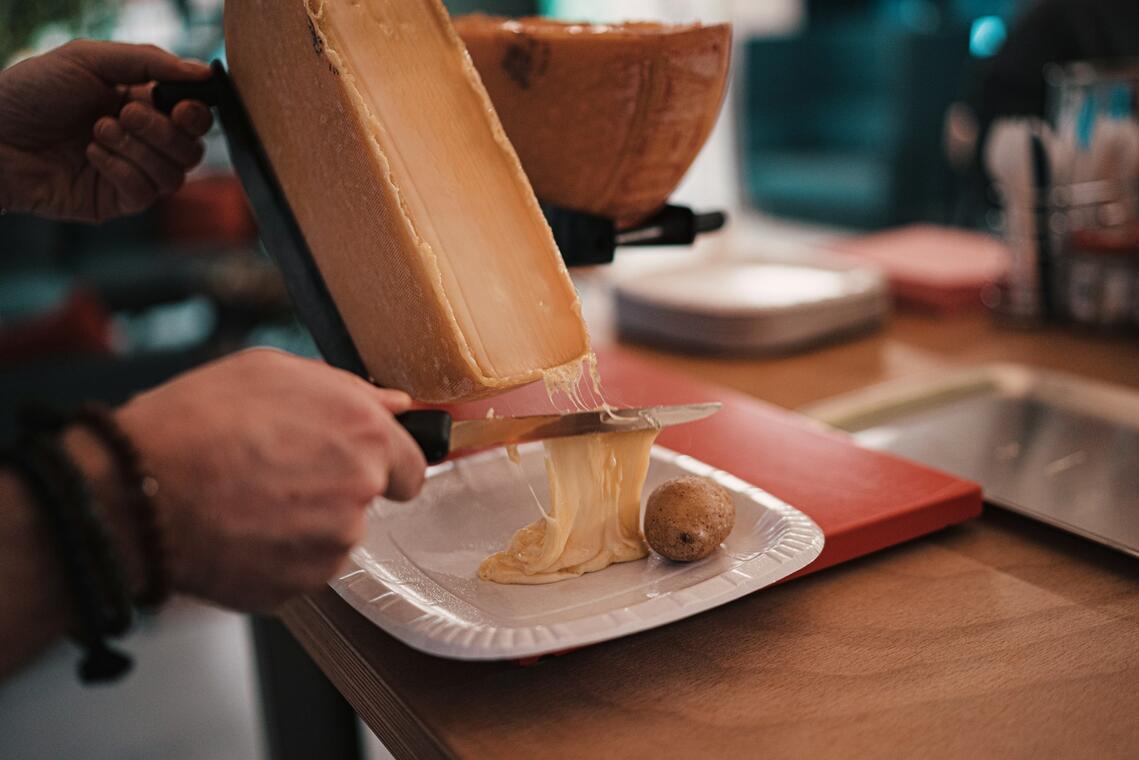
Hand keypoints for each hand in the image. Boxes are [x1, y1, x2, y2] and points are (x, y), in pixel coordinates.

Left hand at [0, 40, 212, 222]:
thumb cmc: (31, 93)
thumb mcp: (88, 59)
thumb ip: (149, 61)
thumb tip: (204, 73)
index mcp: (142, 104)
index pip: (194, 116)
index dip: (196, 114)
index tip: (180, 107)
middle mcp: (143, 141)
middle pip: (192, 149)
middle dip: (162, 131)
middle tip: (123, 115)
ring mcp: (132, 173)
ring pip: (175, 174)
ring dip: (139, 150)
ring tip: (98, 133)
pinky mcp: (117, 201)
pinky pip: (146, 193)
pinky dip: (122, 171)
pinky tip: (91, 156)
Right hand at [108, 350, 425, 612]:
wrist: (135, 490)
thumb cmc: (195, 422)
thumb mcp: (271, 370)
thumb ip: (346, 389)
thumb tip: (392, 404)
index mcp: (364, 434)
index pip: (414, 466)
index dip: (387, 465)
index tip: (364, 465)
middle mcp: (358, 491)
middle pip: (367, 502)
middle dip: (335, 491)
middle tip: (279, 475)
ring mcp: (330, 545)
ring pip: (331, 538)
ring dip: (303, 525)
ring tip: (247, 499)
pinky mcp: (297, 585)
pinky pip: (298, 570)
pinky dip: (276, 556)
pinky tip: (238, 530)